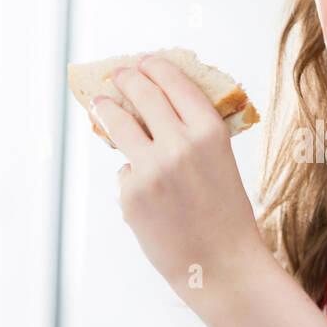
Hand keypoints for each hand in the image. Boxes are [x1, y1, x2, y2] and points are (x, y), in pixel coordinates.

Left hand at [90, 54, 263, 294]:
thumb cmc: (226, 214)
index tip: (144, 62)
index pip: (174, 82)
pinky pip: (125, 172)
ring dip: (106, 110)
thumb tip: (154, 109)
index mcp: (210, 131)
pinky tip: (150, 196)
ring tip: (100, 105)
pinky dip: (133, 177)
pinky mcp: (131, 193)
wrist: (221, 264)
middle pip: (142, 94)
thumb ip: (193, 134)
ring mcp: (151, 168)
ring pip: (117, 124)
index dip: (155, 67)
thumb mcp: (221, 161)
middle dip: (126, 79)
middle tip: (118, 75)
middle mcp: (179, 143)